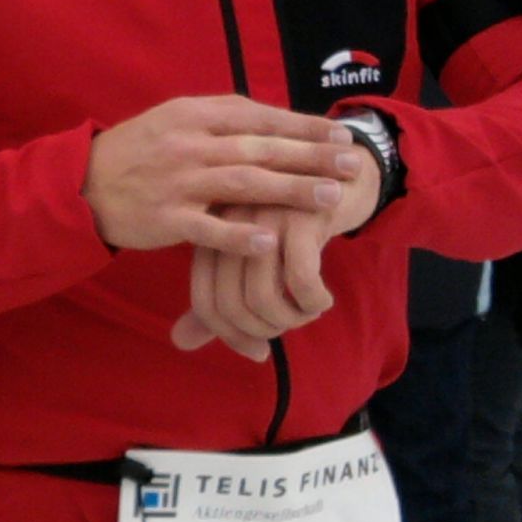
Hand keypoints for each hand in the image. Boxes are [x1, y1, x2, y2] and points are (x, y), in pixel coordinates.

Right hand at [83, 95, 359, 255]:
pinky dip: (239, 236)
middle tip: (352, 164)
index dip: (301, 125)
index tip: (339, 134)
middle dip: (310, 156)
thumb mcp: (172, 122)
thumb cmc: (136, 152)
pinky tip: (271, 242)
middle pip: (260, 149)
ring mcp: (177, 182)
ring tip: (330, 199)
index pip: (257, 116)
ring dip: (290, 191)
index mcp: (192, 115)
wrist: (81, 184)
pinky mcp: (165, 218)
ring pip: (244, 185)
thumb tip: (273, 122)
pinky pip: (208, 228)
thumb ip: (218, 122)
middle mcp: (187, 144)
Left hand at [170, 144, 380, 360]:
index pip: (207, 302)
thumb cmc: (287, 221)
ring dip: (290, 320)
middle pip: (232, 305)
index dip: (231, 335)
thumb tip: (181, 342)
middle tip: (290, 327)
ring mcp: (263, 217)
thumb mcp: (249, 256)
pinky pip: (300, 280)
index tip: (259, 351)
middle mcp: (230, 223)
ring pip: (263, 297)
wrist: (340, 170)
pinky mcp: (299, 214)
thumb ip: (215, 298)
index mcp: (212, 231)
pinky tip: (322, 300)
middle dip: (264, 331)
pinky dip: (313, 302)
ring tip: (308, 313)